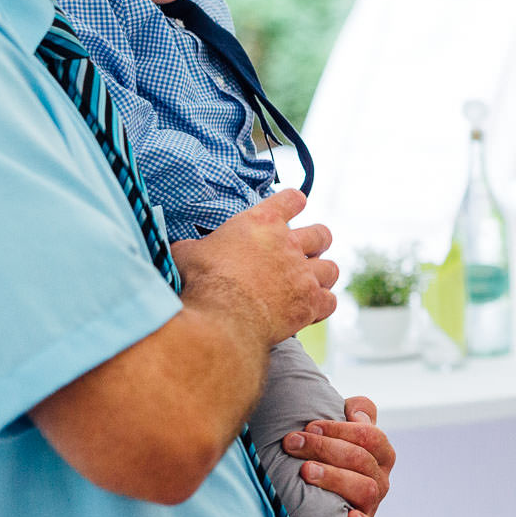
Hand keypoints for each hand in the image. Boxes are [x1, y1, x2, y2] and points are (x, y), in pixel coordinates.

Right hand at [173, 189, 337, 344]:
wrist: (220, 316)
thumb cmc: (201, 281)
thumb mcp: (188, 253)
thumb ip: (194, 246)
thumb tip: (184, 249)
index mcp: (261, 223)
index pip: (291, 200)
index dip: (294, 203)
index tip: (296, 205)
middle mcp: (288, 244)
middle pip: (321, 234)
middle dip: (317, 243)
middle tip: (307, 253)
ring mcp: (303, 274)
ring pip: (331, 268)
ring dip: (322, 275)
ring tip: (311, 283)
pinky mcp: (310, 302)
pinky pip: (330, 301)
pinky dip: (322, 305)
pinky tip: (311, 310)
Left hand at [285, 395, 395, 516]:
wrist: (322, 501)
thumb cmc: (331, 457)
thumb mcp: (346, 430)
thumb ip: (359, 411)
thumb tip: (357, 414)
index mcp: (381, 454)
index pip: (369, 436)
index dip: (339, 429)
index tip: (309, 426)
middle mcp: (380, 479)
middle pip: (362, 460)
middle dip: (325, 448)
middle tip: (293, 443)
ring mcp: (372, 506)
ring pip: (365, 489)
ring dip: (335, 478)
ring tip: (305, 471)